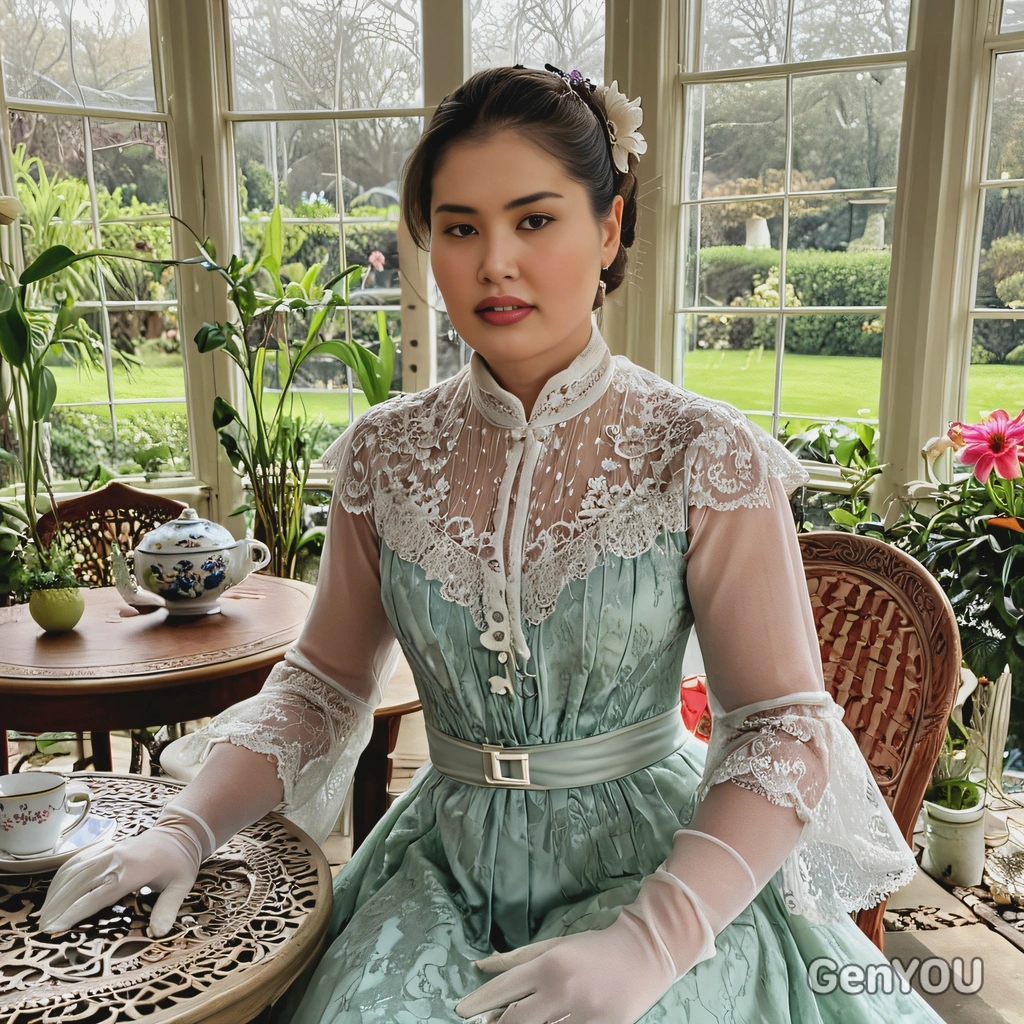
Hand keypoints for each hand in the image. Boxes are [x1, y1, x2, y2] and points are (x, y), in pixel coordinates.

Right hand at [37, 805, 210, 937]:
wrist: (181, 831)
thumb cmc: (180, 862)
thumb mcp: (181, 885)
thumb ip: (168, 908)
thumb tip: (158, 933)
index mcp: (132, 871)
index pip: (97, 895)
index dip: (75, 912)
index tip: (55, 928)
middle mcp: (116, 859)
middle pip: (79, 884)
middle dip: (58, 906)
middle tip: (42, 928)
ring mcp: (110, 851)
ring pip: (74, 871)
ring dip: (56, 892)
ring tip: (43, 914)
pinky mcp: (106, 847)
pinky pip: (79, 860)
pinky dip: (63, 875)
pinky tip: (55, 890)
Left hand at [454, 907, 677, 1023]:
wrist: (644, 954)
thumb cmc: (594, 947)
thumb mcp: (555, 945)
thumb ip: (517, 959)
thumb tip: (481, 966)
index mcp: (551, 964)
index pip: (504, 988)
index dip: (479, 1002)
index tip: (461, 1012)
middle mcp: (564, 991)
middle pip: (517, 1020)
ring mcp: (584, 1016)